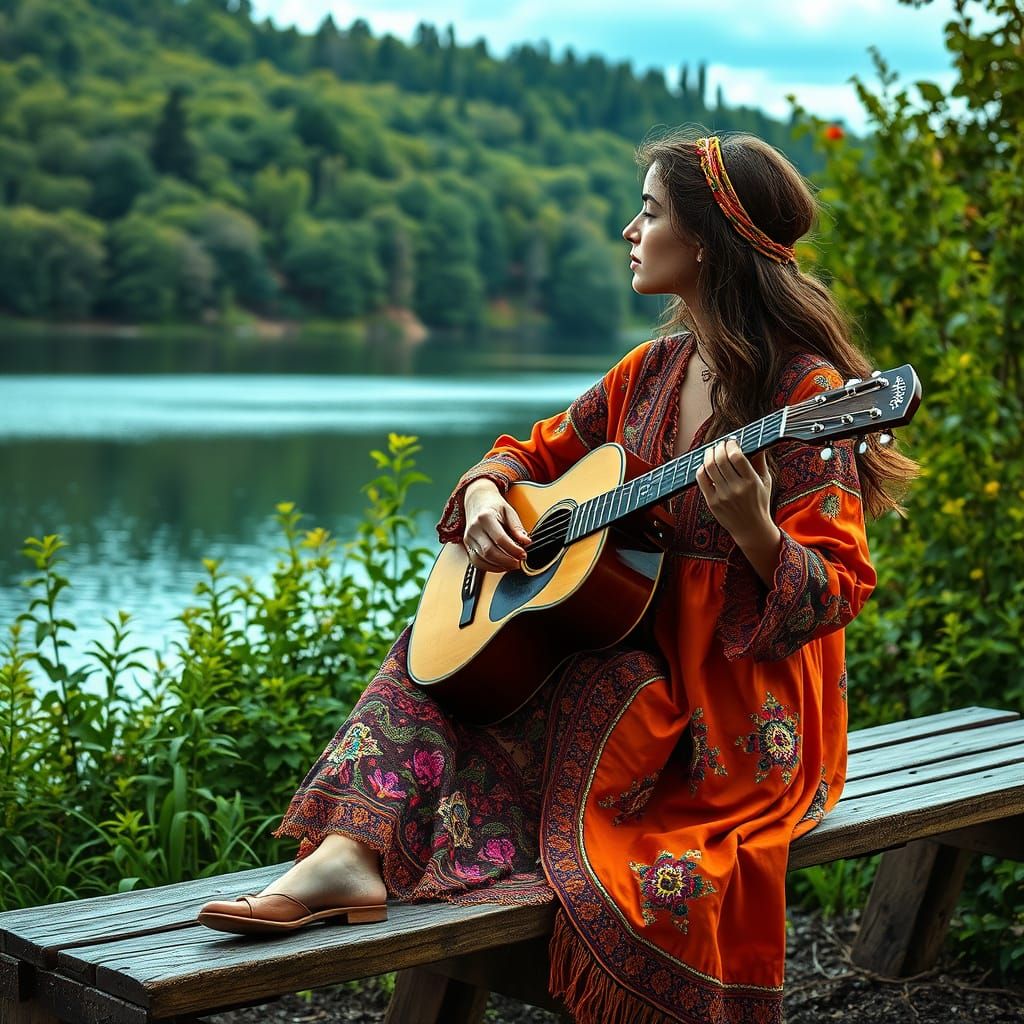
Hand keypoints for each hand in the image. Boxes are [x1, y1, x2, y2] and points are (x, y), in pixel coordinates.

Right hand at [462, 479, 531, 571]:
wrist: (478, 501)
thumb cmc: (494, 506)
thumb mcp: (509, 512)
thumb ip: (517, 528)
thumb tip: (526, 542)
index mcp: (485, 517)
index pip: (500, 539)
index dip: (513, 550)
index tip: (523, 554)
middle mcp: (474, 528)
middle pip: (489, 552)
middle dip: (506, 561)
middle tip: (519, 563)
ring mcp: (468, 538)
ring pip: (482, 559)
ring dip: (499, 566)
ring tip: (511, 565)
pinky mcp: (467, 545)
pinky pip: (477, 562)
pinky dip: (489, 567)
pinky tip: (500, 566)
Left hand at [696, 438, 780, 584]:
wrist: (751, 529)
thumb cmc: (760, 503)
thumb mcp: (766, 482)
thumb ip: (760, 462)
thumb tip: (757, 443)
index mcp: (751, 482)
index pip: (737, 456)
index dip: (731, 445)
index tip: (731, 442)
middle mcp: (736, 488)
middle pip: (721, 459)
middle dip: (719, 447)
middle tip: (720, 444)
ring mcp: (722, 496)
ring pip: (709, 467)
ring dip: (709, 455)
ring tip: (712, 451)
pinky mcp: (712, 502)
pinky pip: (701, 479)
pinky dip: (701, 469)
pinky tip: (705, 466)